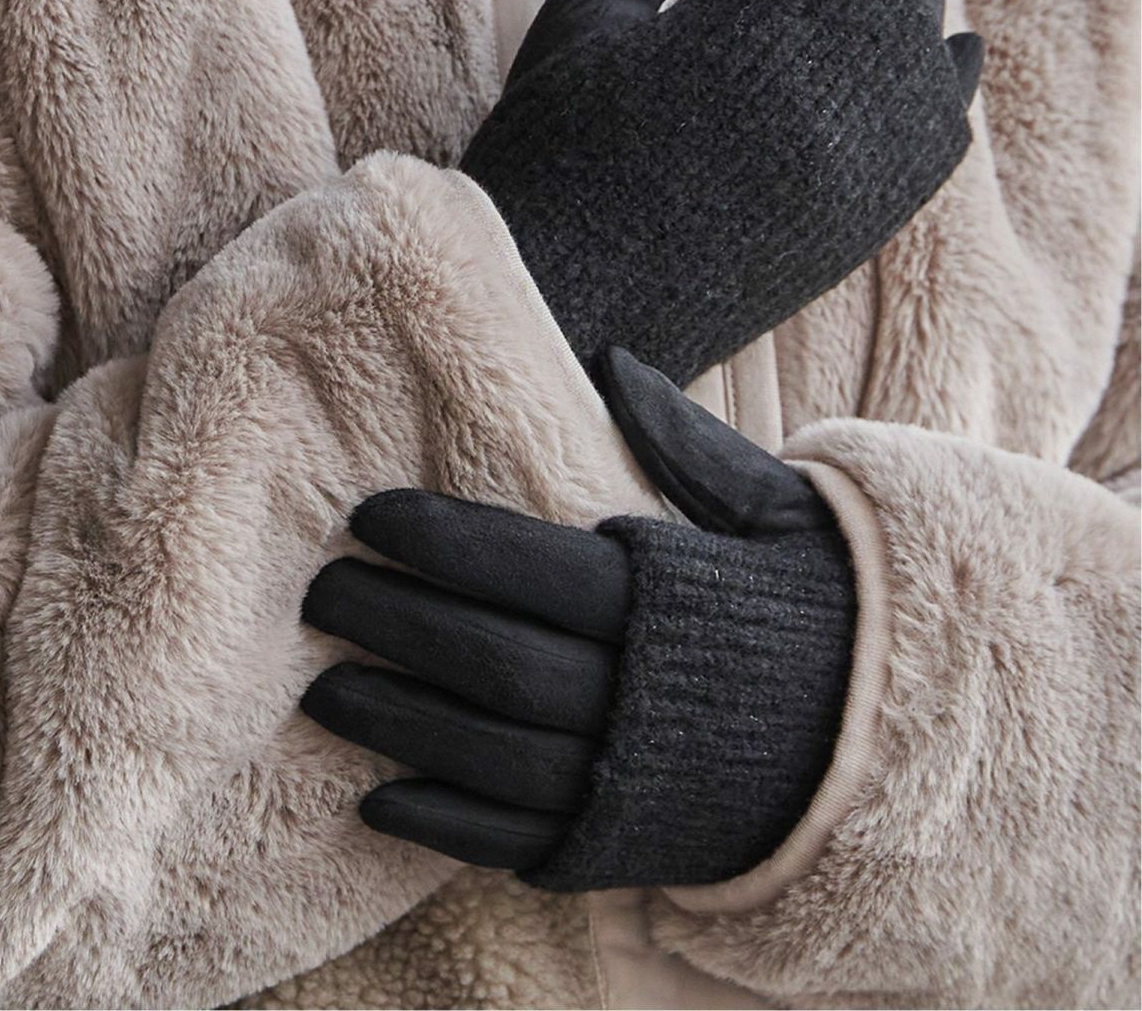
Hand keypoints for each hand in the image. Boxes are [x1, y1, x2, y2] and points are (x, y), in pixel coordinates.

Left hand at [301, 348, 856, 890]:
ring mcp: (629, 782)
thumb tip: (614, 360)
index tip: (368, 513)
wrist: (889, 742)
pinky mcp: (624, 847)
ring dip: (397, 724)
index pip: (528, 565)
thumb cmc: (819, 608)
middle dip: (394, 623)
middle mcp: (639, 696)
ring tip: (322, 691)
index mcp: (671, 600)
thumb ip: (690, 445)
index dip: (440, 540)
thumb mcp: (779, 512)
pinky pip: (519, 844)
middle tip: (318, 592)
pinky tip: (378, 800)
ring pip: (488, 755)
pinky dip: (445, 827)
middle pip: (490, 658)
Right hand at [461, 0, 998, 387]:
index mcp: (784, 2)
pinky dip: (941, 86)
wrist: (572, 309)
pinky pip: (941, 130)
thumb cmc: (562, 152)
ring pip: (936, 46)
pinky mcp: (872, 218)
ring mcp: (874, 152)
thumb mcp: (590, 18)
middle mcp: (852, 72)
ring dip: (919, 3)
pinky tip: (940, 70)